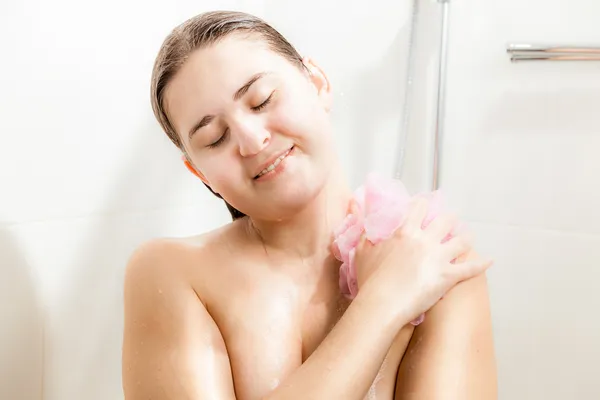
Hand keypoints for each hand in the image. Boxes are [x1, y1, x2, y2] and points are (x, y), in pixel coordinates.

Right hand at [353, 198, 492, 321]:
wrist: (382, 303)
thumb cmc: (370, 280)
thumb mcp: (362, 252)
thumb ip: (365, 234)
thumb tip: (361, 220)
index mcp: (405, 232)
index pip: (419, 209)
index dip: (424, 205)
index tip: (426, 205)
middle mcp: (425, 240)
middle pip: (445, 220)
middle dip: (450, 219)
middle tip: (451, 221)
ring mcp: (439, 258)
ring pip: (462, 240)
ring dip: (466, 237)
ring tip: (468, 237)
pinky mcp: (448, 276)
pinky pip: (471, 268)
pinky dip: (482, 264)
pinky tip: (490, 261)